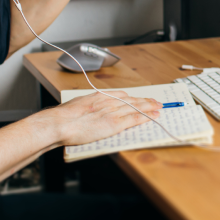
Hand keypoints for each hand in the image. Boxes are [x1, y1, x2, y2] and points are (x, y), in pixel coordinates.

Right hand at [47, 90, 161, 145]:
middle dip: (145, 101)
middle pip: (132, 100)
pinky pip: (134, 119)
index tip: (139, 98)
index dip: (133, 97)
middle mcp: (109, 102)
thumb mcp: (78, 104)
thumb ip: (88, 105)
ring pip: (136, 107)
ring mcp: (113, 112)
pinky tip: (154, 116)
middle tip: (156, 101)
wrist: (60, 123)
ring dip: (150, 107)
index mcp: (99, 96)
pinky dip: (146, 117)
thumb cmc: (64, 116)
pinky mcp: (114, 124)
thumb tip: (89, 108)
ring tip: (159, 107)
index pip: (122, 95)